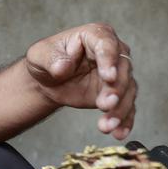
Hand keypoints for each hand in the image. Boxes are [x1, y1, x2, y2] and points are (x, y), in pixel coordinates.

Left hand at [25, 23, 135, 139]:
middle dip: (116, 89)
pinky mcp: (118, 93)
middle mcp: (112, 52)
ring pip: (128, 90)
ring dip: (120, 109)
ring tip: (106, 126)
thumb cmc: (46, 60)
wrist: (47, 80)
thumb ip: (51, 59)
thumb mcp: (39, 55)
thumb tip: (63, 67)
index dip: (109, 60)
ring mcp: (118, 74)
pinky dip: (125, 121)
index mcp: (94, 36)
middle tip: (105, 105)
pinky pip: (128, 107)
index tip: (107, 76)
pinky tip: (119, 133)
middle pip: (122, 69)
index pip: (107, 44)